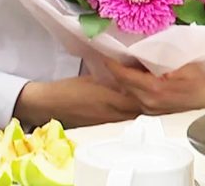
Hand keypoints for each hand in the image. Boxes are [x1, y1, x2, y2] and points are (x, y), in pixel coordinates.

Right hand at [14, 75, 142, 127]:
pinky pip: (123, 121)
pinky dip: (128, 113)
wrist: (50, 105)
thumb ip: (112, 80)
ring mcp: (110, 123)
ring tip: (144, 96)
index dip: (149, 91)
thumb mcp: (91, 79)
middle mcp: (114, 114)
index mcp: (111, 99)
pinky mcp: (104, 128)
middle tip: (154, 90)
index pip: (140, 98)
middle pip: (141, 111)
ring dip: (140, 108)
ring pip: (133, 117)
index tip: (153, 82)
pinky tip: (127, 106)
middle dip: (149, 101)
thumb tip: (128, 76)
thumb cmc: (66, 89)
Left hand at [103, 59, 204, 114]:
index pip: (124, 75)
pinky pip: (135, 97)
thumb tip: (139, 51)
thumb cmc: (200, 80)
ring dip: (122, 78)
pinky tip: (132, 76)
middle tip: (110, 55)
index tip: (105, 53)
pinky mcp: (153, 112)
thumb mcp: (180, 64)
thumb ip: (158, 59)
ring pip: (127, 91)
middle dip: (115, 70)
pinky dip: (130, 86)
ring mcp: (150, 110)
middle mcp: (148, 102)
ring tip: (119, 63)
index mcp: (154, 89)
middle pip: (122, 84)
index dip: (112, 64)